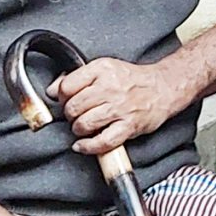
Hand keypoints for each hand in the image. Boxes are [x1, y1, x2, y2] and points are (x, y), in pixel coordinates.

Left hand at [52, 58, 188, 156]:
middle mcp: (110, 87)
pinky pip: (101, 142)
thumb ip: (76, 77)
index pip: (66, 86)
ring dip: (79, 130)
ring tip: (85, 126)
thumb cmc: (132, 80)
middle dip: (71, 115)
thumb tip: (52, 90)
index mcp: (102, 69)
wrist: (163, 88)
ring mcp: (120, 108)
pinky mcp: (128, 126)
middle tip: (78, 114)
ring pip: (83, 124)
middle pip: (73, 107)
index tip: (67, 100)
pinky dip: (88, 147)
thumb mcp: (103, 68)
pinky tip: (83, 145)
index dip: (62, 97)